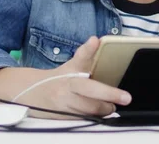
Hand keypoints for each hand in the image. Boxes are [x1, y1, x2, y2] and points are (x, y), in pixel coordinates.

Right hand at [16, 36, 131, 118]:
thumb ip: (87, 54)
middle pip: (91, 91)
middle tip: (126, 98)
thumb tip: (97, 40)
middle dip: (110, 95)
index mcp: (72, 70)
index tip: (95, 40)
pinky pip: (84, 118)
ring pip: (90, 109)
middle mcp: (67, 86)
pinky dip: (94, 116)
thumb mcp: (73, 65)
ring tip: (112, 106)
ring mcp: (64, 102)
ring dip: (105, 109)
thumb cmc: (61, 78)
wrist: (33, 93)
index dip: (89, 48)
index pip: (81, 57)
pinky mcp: (62, 115)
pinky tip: (100, 112)